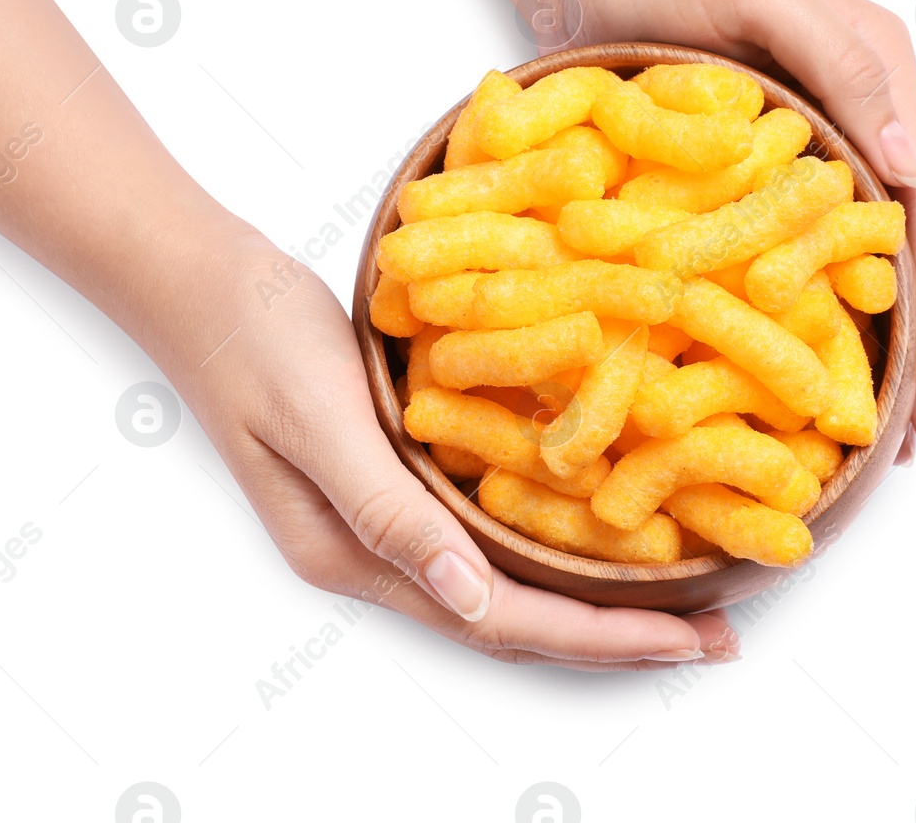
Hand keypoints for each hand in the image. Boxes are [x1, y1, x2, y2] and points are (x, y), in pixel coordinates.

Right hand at [154, 225, 738, 669]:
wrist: (199, 279)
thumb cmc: (252, 336)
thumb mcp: (321, 419)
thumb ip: (390, 511)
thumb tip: (470, 601)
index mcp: (353, 553)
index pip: (496, 619)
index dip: (598, 636)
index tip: (690, 636)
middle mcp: (373, 550)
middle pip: (509, 616)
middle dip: (613, 635)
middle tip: (716, 635)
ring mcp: (378, 515)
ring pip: (502, 580)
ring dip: (587, 596)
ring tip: (677, 600)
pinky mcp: (389, 471)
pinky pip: (485, 527)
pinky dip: (547, 541)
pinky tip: (593, 526)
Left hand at [516, 0, 915, 448]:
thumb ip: (839, 64)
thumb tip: (908, 159)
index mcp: (877, 73)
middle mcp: (853, 118)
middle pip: (904, 242)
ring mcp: (799, 150)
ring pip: (850, 258)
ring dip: (872, 338)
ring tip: (883, 427)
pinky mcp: (741, 174)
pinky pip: (784, 251)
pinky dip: (800, 310)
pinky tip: (798, 367)